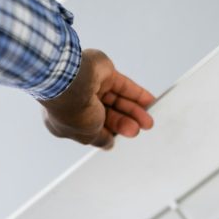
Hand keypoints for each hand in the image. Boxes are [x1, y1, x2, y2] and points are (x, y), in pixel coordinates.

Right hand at [40, 49, 154, 149]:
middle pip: (108, 115)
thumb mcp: (87, 135)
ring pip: (117, 101)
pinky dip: (137, 94)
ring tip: (146, 121)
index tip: (118, 139)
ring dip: (133, 111)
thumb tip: (108, 145)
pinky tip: (149, 102)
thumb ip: (100, 139)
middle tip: (136, 130)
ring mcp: (92, 87)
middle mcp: (79, 102)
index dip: (108, 134)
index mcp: (69, 119)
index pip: (93, 129)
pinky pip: (124, 86)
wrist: (71, 81)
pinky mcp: (104, 74)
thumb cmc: (71, 109)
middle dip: (124, 124)